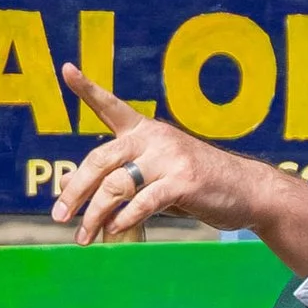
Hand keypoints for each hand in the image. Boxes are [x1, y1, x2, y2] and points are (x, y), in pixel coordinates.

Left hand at [55, 66, 307, 275]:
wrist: (249, 191)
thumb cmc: (200, 184)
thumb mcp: (158, 175)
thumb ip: (122, 179)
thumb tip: (74, 192)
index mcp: (146, 131)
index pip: (111, 107)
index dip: (88, 88)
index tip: (66, 69)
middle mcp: (154, 138)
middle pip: (100, 160)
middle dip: (75, 191)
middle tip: (58, 216)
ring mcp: (170, 158)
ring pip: (116, 186)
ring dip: (95, 215)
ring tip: (84, 237)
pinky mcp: (184, 181)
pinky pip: (143, 202)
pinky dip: (125, 219)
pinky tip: (114, 233)